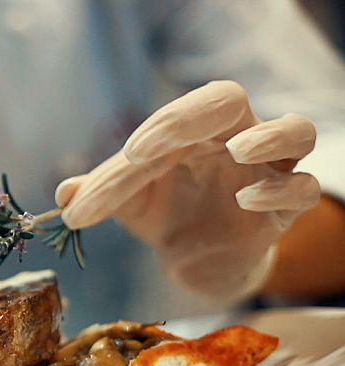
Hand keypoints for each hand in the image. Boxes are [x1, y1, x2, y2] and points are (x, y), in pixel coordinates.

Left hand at [56, 81, 320, 300]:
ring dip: (269, 136)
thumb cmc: (164, 214)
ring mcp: (266, 172)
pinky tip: (246, 200)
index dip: (158, 126)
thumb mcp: (127, 204)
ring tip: (236, 150)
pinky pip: (303, 190)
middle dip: (190, 116)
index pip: (180, 112)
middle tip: (144, 150)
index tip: (127, 157)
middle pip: (230, 101)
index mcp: (194, 130)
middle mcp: (235, 139)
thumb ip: (99, 193)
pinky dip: (281, 191)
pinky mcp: (283, 212)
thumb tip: (62, 193)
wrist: (194, 262)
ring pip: (297, 132)